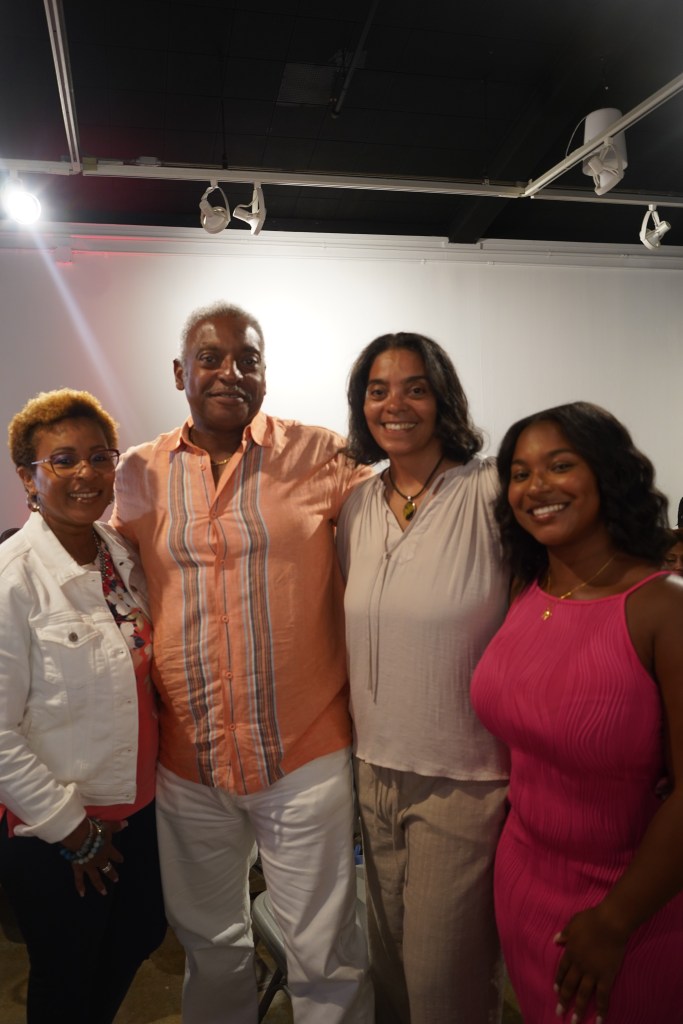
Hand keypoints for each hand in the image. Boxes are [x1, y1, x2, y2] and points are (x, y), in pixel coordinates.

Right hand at [71, 820, 126, 896]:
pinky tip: (82, 894)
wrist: (81, 837)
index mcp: (107, 850)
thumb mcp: (108, 826)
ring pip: (96, 878)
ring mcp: (89, 866)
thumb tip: (127, 823)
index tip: (122, 861)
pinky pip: (79, 879)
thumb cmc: (95, 830)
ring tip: (104, 893)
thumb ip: (116, 826)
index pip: (115, 854)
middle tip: (116, 880)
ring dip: (100, 886)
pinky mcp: (79, 868)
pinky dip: (80, 887)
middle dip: (112, 874)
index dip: (118, 857)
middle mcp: (100, 860)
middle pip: (107, 868)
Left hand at [553, 905, 627, 1022]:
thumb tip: (556, 939)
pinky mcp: (606, 977)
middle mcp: (579, 965)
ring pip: (583, 994)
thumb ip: (565, 933)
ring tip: (574, 1022)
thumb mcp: (573, 923)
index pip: (562, 970)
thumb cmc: (592, 919)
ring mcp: (592, 973)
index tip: (556, 990)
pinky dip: (601, 1009)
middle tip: (559, 1013)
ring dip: (578, 1008)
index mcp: (570, 952)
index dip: (559, 981)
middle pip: (569, 985)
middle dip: (564, 1000)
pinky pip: (602, 996)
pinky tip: (598, 1020)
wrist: (610, 923)